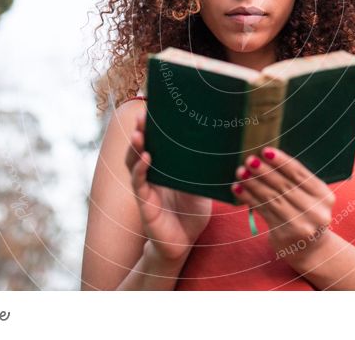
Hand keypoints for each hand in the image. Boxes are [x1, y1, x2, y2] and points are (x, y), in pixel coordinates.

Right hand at [125, 111, 211, 262]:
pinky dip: (141, 169)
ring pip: (134, 163)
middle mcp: (151, 175)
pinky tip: (147, 158)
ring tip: (140, 133)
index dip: (152, 129)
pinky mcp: (145, 203)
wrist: (184, 243)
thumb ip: (202, 172)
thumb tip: (219, 150)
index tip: (154, 110)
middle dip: (141, 131)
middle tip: (144, 116)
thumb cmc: (191, 215)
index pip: (154, 144)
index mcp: (164, 169)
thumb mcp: (201, 188)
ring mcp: (145, 188)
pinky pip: (139, 183)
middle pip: (140, 148)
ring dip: (136, 147)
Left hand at [231, 147, 335, 259]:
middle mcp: (316, 210)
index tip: (265, 151)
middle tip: (249, 159)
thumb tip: (265, 157)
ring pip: (272, 198)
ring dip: (254, 183)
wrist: (312, 251)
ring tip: (240, 172)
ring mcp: (302, 224)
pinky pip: (264, 211)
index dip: (282, 161)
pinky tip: (239, 189)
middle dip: (264, 171)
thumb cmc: (306, 214)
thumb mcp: (309, 198)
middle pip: (285, 185)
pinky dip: (250, 198)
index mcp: (324, 195)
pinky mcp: (286, 234)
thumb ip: (295, 181)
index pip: (300, 174)